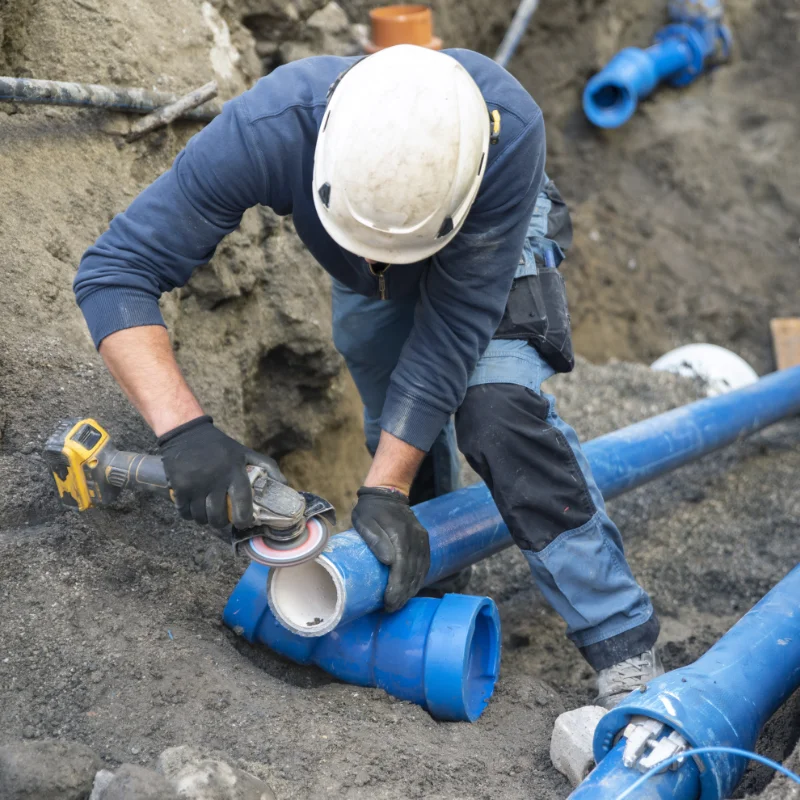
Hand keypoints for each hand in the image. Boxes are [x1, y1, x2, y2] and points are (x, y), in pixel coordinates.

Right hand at [158, 415, 284, 528]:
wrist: (186, 433)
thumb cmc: (220, 446)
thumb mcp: (245, 452)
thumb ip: (267, 467)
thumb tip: (285, 485)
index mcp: (234, 471)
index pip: (242, 503)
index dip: (243, 519)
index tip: (243, 523)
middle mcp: (215, 480)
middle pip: (218, 516)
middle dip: (222, 523)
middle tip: (224, 519)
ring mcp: (195, 485)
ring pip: (201, 517)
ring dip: (205, 520)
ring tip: (208, 513)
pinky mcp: (179, 487)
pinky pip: (185, 512)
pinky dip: (189, 515)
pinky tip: (194, 508)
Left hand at [351, 486, 430, 612]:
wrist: (387, 494)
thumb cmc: (370, 510)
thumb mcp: (364, 521)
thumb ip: (375, 539)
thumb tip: (388, 561)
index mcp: (400, 534)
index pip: (402, 566)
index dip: (396, 587)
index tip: (388, 602)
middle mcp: (415, 538)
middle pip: (412, 572)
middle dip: (403, 593)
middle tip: (391, 608)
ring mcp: (422, 539)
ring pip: (421, 570)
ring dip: (411, 589)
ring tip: (399, 603)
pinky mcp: (424, 541)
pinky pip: (425, 564)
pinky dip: (418, 579)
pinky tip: (410, 589)